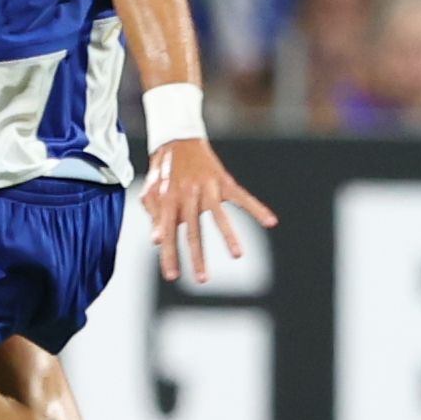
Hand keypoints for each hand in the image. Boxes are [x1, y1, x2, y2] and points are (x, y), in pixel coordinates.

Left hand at [141, 139, 277, 283]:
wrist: (177, 139)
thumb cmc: (161, 172)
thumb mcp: (149, 193)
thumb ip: (153, 216)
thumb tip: (156, 241)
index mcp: (168, 200)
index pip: (168, 233)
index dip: (169, 255)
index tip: (172, 276)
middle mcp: (188, 195)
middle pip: (193, 230)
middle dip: (197, 256)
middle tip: (202, 279)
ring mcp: (208, 188)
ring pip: (219, 215)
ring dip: (228, 236)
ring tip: (237, 255)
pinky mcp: (224, 181)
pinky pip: (243, 197)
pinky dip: (257, 209)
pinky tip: (271, 222)